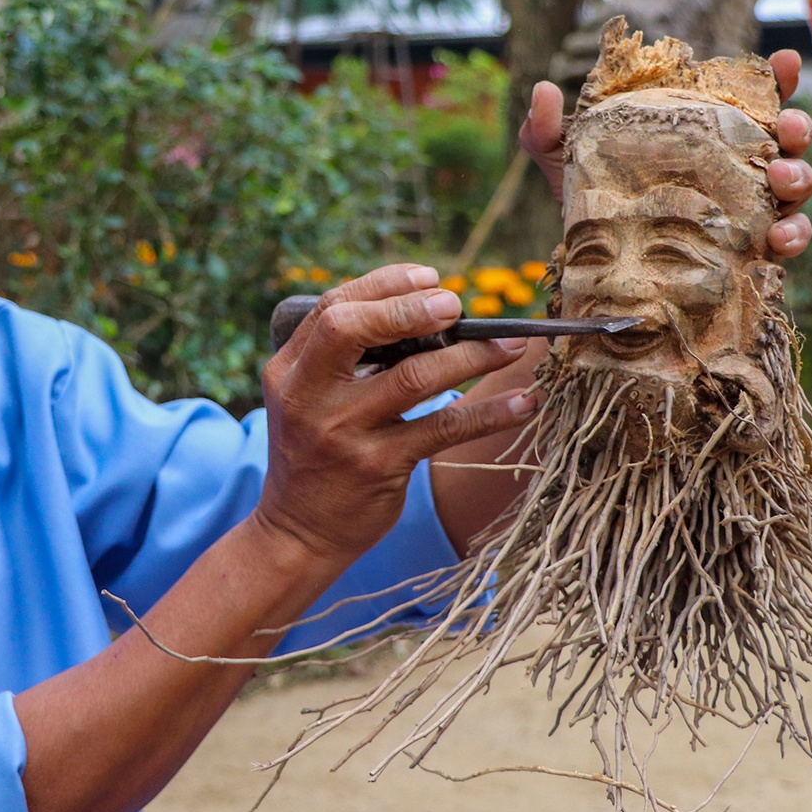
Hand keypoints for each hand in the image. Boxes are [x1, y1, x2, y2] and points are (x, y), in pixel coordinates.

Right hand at [254, 264, 535, 563]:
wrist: (297, 531)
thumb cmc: (315, 454)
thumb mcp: (308, 399)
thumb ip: (344, 358)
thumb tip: (424, 310)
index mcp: (289, 371)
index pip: (332, 308)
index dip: (384, 285)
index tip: (430, 279)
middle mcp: (309, 397)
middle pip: (352, 329)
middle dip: (410, 307)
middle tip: (457, 305)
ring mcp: (343, 433)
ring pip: (413, 377)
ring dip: (471, 356)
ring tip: (511, 345)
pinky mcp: (378, 467)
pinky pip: (443, 429)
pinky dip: (489, 413)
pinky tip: (523, 403)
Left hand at [518, 48, 811, 257]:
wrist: (589, 265)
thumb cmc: (587, 197)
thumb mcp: (562, 160)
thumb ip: (546, 128)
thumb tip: (542, 91)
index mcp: (703, 129)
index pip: (752, 96)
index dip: (778, 77)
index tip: (786, 63)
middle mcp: (734, 162)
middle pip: (786, 138)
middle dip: (798, 128)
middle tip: (787, 131)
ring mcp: (745, 205)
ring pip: (794, 185)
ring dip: (799, 179)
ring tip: (782, 182)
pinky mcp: (746, 248)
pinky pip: (784, 241)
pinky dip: (791, 237)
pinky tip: (778, 241)